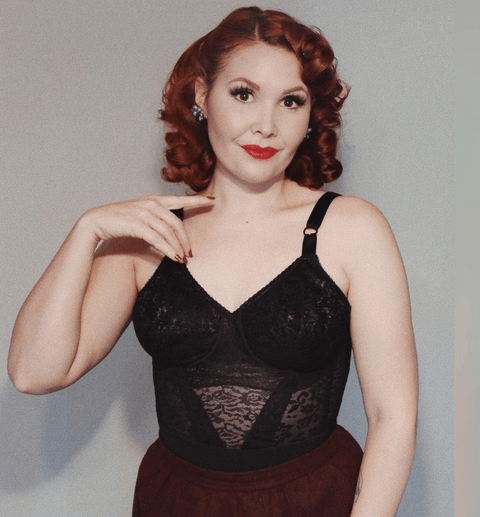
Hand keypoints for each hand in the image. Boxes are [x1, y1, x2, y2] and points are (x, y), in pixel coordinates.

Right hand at [81, 194, 213, 261]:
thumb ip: (158, 222)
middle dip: (186, 240)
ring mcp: (143, 212)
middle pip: (177, 223)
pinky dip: (167, 250)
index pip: (181, 199)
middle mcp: (151, 203)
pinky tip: (173, 258)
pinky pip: (157, 239)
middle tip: (190, 255)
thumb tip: (173, 236)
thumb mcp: (142, 218)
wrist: (95, 221)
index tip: (214, 201)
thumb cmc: (120, 221)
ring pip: (168, 233)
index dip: (198, 200)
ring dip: (177, 248)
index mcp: (155, 199)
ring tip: (182, 260)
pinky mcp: (136, 223)